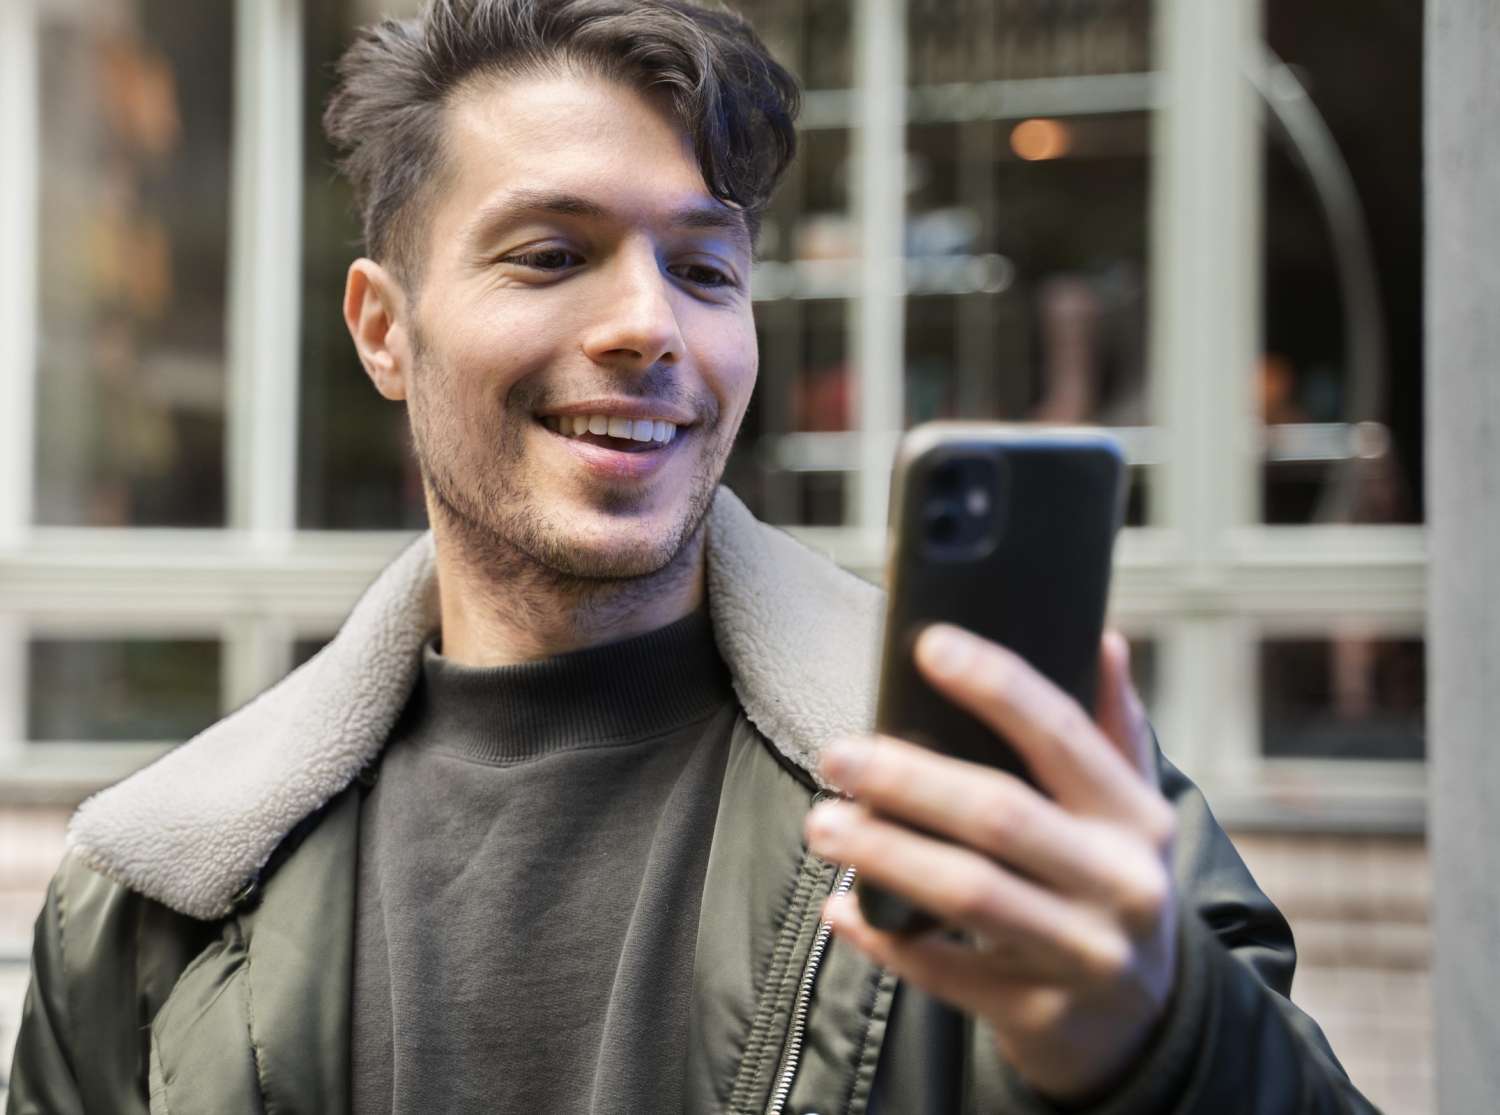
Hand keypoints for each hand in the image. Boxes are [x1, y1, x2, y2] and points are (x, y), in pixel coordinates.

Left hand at [803, 625, 1178, 1103]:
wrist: (1142, 1026)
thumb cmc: (1111, 888)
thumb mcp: (1130, 814)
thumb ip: (1113, 729)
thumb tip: (1100, 637)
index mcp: (1137, 818)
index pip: (1064, 735)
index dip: (997, 686)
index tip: (928, 646)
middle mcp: (1121, 884)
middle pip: (1001, 816)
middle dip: (909, 779)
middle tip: (836, 754)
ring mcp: (1081, 956)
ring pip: (968, 895)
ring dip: (885, 854)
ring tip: (821, 824)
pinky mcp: (1038, 1014)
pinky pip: (944, 974)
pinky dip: (885, 939)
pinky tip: (840, 908)